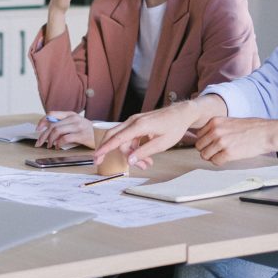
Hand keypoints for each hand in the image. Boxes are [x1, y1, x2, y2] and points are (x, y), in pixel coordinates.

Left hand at [35, 111, 94, 148]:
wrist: (102, 135)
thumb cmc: (86, 130)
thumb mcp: (75, 123)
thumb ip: (63, 124)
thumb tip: (46, 129)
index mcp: (70, 114)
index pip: (52, 114)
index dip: (42, 121)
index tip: (38, 129)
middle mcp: (73, 118)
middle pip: (52, 125)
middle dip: (43, 135)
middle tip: (39, 143)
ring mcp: (78, 126)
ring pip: (57, 131)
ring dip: (50, 140)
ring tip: (49, 146)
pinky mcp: (82, 135)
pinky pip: (65, 139)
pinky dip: (59, 144)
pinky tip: (58, 147)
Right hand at [94, 96, 226, 169]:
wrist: (182, 114)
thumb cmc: (174, 127)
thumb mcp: (161, 144)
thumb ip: (144, 152)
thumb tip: (130, 160)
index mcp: (139, 125)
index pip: (117, 138)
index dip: (105, 148)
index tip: (96, 156)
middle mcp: (133, 121)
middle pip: (113, 136)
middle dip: (107, 150)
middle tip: (99, 162)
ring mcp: (135, 122)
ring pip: (124, 140)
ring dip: (131, 154)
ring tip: (146, 164)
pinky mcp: (138, 125)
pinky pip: (130, 138)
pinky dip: (135, 149)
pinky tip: (146, 157)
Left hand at [196, 118, 277, 164]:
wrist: (267, 132)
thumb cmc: (251, 128)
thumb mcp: (229, 121)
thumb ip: (216, 128)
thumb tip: (205, 138)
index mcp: (214, 121)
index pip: (198, 135)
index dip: (205, 141)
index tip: (212, 144)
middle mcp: (215, 130)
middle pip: (199, 146)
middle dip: (206, 150)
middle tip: (216, 152)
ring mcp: (221, 142)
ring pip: (205, 155)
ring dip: (212, 157)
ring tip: (222, 155)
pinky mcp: (228, 153)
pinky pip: (215, 162)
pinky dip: (219, 162)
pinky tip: (227, 158)